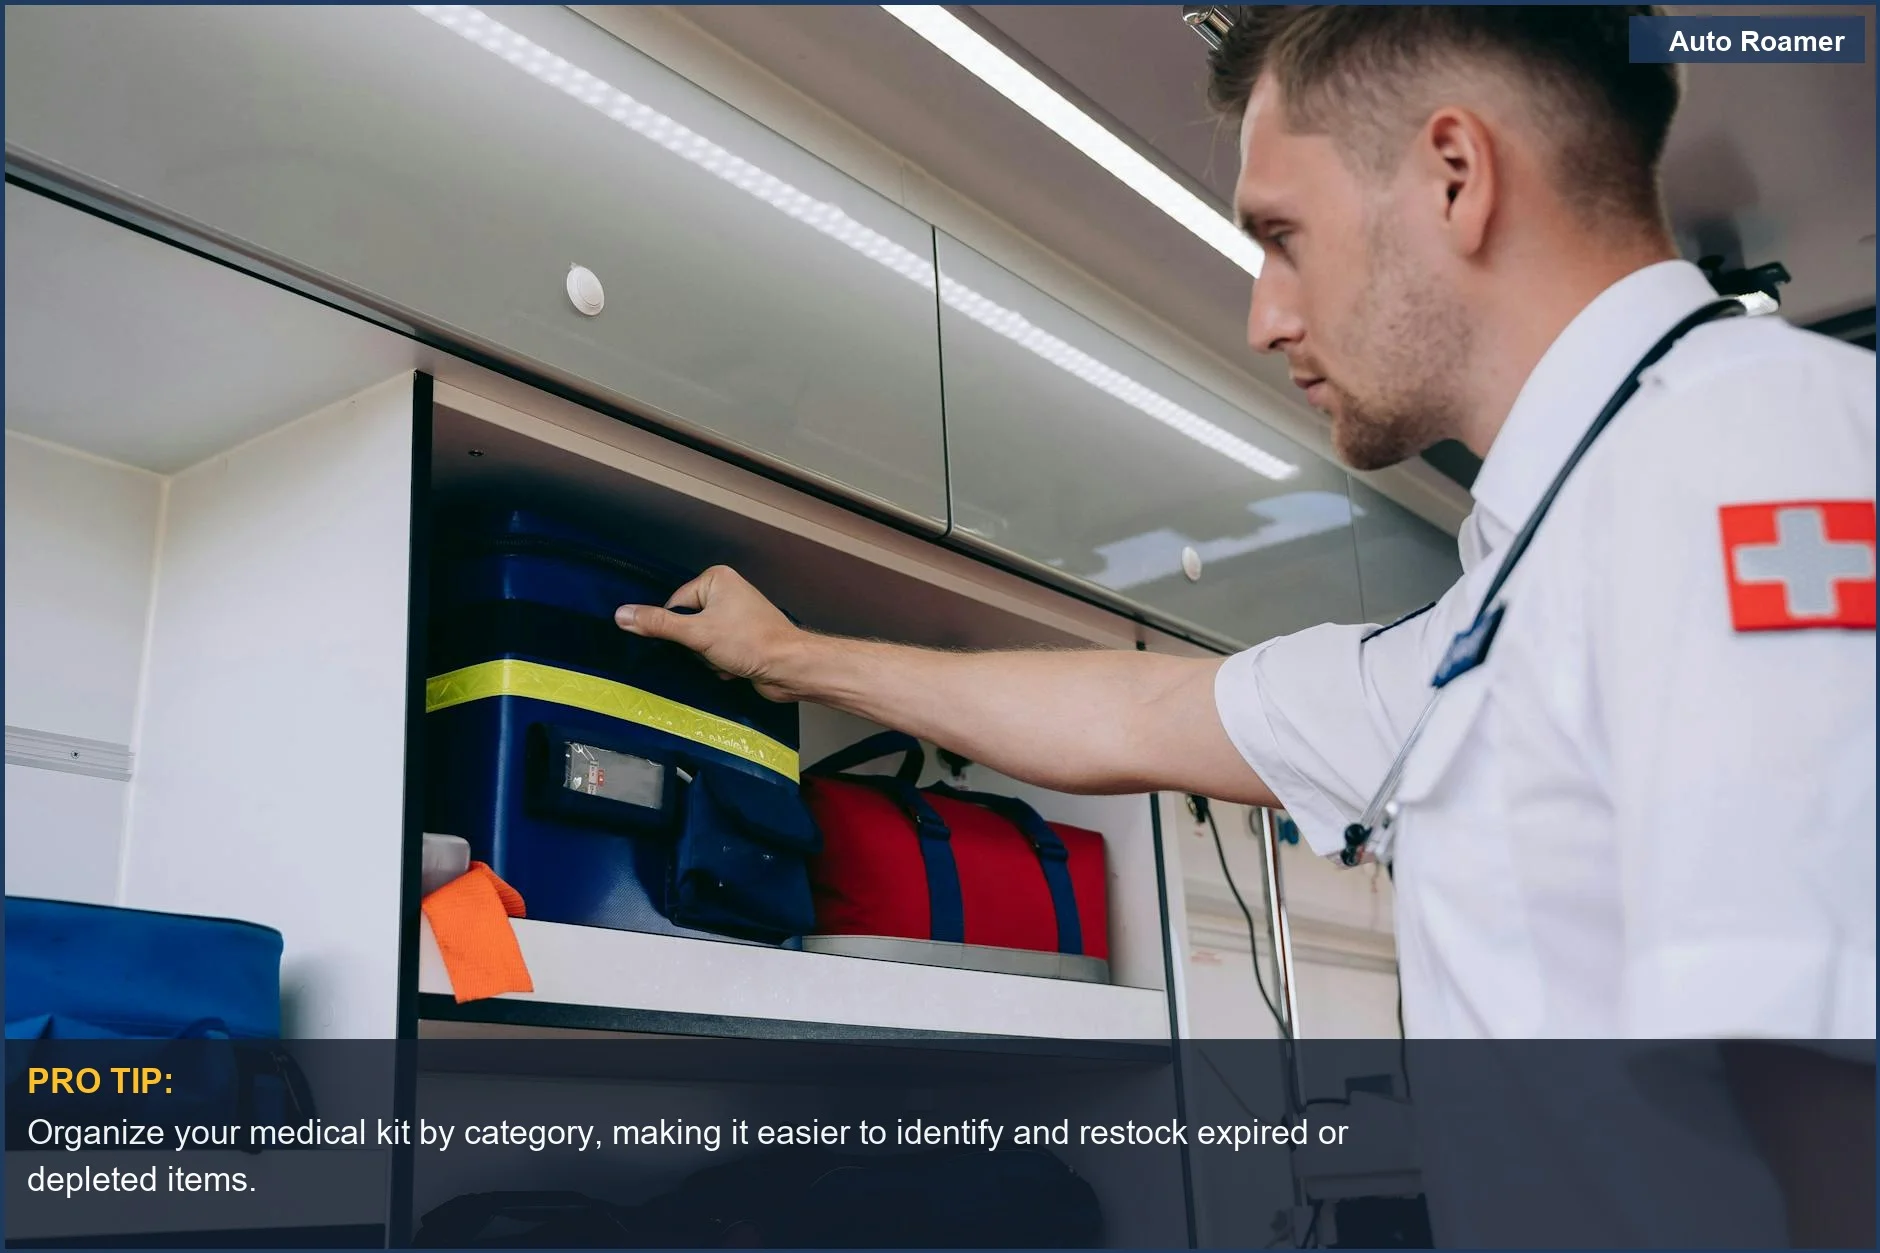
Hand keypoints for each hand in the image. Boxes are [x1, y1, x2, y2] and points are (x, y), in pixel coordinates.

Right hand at [615, 566, 804, 701]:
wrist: (790, 668)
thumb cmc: (751, 643)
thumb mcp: (697, 633)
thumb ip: (658, 624)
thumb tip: (621, 614)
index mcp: (716, 579)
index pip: (675, 605)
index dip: (679, 629)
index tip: (693, 641)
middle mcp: (727, 592)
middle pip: (686, 624)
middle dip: (696, 646)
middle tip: (714, 650)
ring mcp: (736, 616)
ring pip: (699, 642)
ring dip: (708, 657)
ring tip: (728, 659)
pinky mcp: (742, 638)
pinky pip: (715, 652)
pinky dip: (721, 663)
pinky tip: (735, 667)